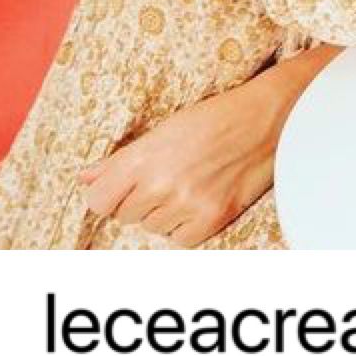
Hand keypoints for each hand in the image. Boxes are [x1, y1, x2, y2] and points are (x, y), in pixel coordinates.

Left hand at [77, 76, 285, 247]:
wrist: (270, 118)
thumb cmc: (217, 117)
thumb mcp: (164, 129)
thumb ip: (121, 159)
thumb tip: (85, 177)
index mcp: (144, 157)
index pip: (99, 200)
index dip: (107, 195)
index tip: (121, 188)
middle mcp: (161, 183)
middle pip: (126, 214)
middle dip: (141, 199)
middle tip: (168, 176)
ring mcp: (188, 203)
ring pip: (152, 227)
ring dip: (165, 211)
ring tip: (189, 184)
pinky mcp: (212, 218)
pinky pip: (179, 239)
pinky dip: (185, 226)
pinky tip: (200, 201)